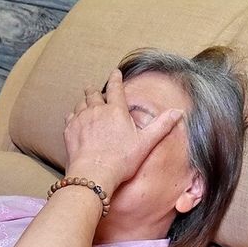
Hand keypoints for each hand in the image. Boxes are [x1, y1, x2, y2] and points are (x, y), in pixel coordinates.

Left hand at [63, 70, 181, 194]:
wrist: (93, 174)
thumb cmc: (121, 159)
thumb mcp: (146, 142)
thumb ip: (162, 125)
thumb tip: (178, 112)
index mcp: (116, 111)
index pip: (115, 88)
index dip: (116, 79)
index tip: (115, 72)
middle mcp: (97, 110)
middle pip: (93, 94)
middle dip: (94, 89)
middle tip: (93, 87)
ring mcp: (81, 120)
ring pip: (81, 103)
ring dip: (84, 101)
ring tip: (85, 101)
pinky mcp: (69, 131)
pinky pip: (70, 116)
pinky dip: (73, 114)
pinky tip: (75, 117)